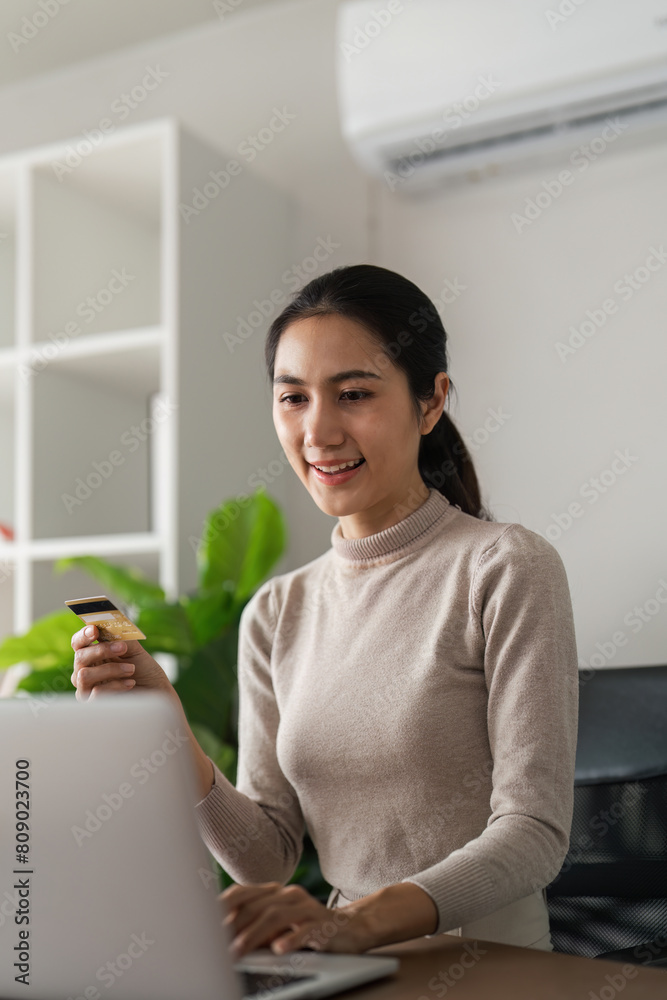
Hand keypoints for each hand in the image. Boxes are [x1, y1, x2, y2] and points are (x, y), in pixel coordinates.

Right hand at [70, 623, 172, 700]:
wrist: (156, 691)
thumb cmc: (143, 670)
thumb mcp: (134, 649)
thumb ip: (120, 637)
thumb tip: (109, 625)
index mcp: (93, 654)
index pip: (78, 643)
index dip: (83, 635)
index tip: (95, 630)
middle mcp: (85, 671)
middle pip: (79, 657)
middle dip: (102, 650)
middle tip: (123, 647)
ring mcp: (87, 689)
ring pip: (84, 675)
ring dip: (111, 669)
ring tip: (131, 670)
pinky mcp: (93, 705)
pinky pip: (96, 693)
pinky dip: (116, 685)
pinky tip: (130, 683)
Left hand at [220, 882, 370, 958]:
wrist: (351, 928)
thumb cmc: (308, 929)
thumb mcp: (279, 927)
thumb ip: (256, 927)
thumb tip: (225, 939)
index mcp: (276, 893)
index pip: (243, 893)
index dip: (224, 907)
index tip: (206, 925)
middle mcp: (289, 895)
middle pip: (256, 907)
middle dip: (234, 926)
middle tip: (217, 946)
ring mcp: (307, 907)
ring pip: (276, 916)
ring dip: (254, 935)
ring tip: (239, 951)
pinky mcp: (323, 923)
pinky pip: (305, 929)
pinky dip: (291, 938)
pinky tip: (278, 948)